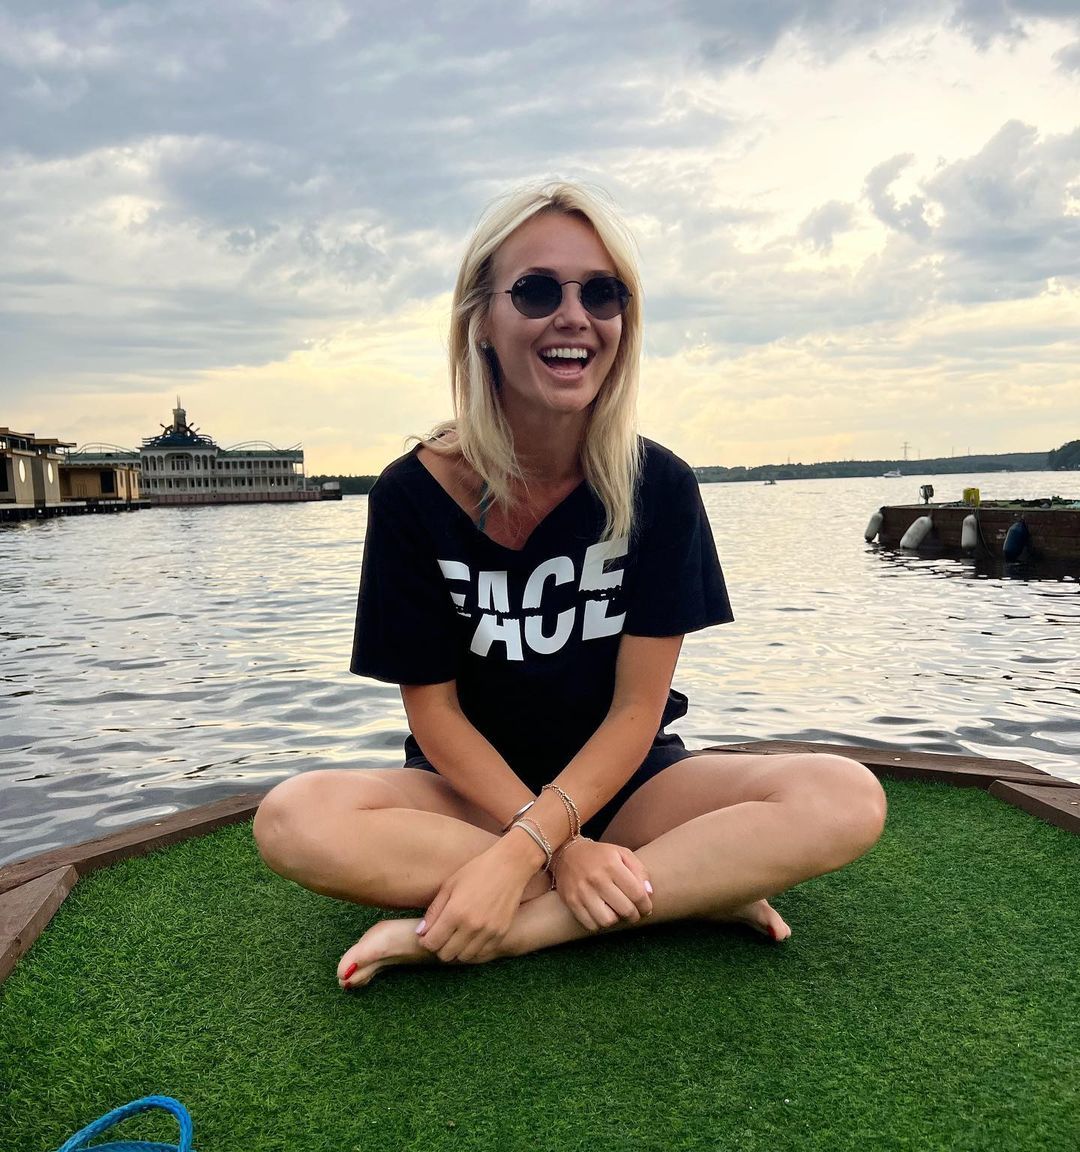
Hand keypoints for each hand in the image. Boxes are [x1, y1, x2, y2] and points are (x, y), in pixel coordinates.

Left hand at [417, 842, 536, 962]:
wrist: (510, 866)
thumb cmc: (477, 871)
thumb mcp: (449, 885)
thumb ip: (434, 911)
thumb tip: (420, 932)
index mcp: (455, 912)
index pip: (432, 943)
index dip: (425, 941)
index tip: (427, 935)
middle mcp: (471, 926)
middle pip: (446, 954)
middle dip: (439, 947)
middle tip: (441, 936)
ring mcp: (488, 932)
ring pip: (464, 957)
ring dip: (456, 950)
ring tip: (456, 936)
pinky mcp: (501, 933)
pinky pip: (482, 953)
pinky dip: (473, 949)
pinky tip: (471, 937)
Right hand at [552, 838, 652, 931]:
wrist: (568, 853)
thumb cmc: (601, 856)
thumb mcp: (622, 854)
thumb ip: (639, 871)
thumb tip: (649, 894)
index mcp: (612, 865)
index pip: (637, 894)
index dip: (645, 906)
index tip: (646, 909)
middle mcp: (597, 878)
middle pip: (625, 910)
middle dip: (634, 916)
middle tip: (634, 914)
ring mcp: (582, 891)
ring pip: (608, 921)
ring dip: (616, 920)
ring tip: (616, 912)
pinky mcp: (571, 902)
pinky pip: (591, 924)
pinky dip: (599, 923)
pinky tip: (602, 913)